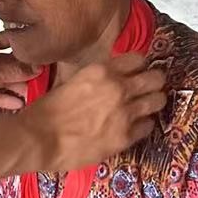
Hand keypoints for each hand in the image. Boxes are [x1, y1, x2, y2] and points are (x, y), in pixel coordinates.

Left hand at [0, 32, 38, 115]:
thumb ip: (13, 71)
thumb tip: (33, 67)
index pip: (8, 40)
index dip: (24, 46)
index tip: (40, 54)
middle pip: (8, 63)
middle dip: (24, 71)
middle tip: (40, 77)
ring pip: (3, 81)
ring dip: (17, 87)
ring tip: (33, 92)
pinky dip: (7, 99)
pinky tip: (18, 103)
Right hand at [26, 53, 166, 171]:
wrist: (39, 139)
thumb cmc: (46, 111)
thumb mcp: (71, 81)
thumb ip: (94, 79)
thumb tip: (108, 79)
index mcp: (102, 71)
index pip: (138, 58)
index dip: (139, 66)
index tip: (137, 71)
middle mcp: (118, 88)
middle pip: (156, 78)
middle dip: (154, 82)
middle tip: (148, 88)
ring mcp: (124, 113)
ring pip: (158, 100)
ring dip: (153, 102)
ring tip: (146, 107)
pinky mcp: (125, 137)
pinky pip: (148, 126)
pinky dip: (143, 125)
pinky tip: (134, 126)